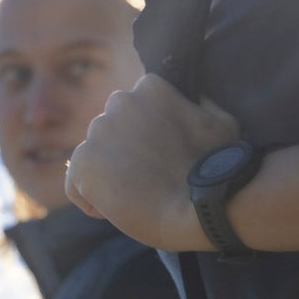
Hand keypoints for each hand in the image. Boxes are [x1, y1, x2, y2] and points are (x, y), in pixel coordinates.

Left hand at [66, 73, 240, 247]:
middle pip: (110, 133)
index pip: (133, 111)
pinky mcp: (84, 162)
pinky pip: (76, 184)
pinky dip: (90, 200)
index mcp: (149, 87)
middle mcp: (119, 101)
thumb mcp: (222, 122)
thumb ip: (201, 106)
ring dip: (109, 178)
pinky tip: (114, 212)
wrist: (203, 206)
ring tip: (137, 200)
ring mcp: (98, 131)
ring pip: (94, 158)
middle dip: (124, 155)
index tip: (160, 160)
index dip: (144, 139)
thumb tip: (195, 100)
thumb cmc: (219, 168)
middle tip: (148, 183)